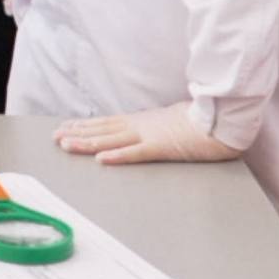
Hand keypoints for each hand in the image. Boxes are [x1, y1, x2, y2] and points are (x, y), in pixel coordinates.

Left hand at [55, 103, 239, 164]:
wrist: (223, 118)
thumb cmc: (202, 121)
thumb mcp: (173, 121)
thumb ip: (157, 126)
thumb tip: (147, 130)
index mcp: (144, 121)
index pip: (108, 123)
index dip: (86, 125)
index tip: (66, 127)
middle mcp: (141, 125)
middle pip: (104, 129)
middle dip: (78, 133)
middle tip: (55, 137)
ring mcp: (151, 135)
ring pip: (112, 140)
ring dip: (88, 143)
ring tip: (67, 145)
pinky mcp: (164, 147)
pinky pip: (138, 153)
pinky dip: (119, 156)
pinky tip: (103, 159)